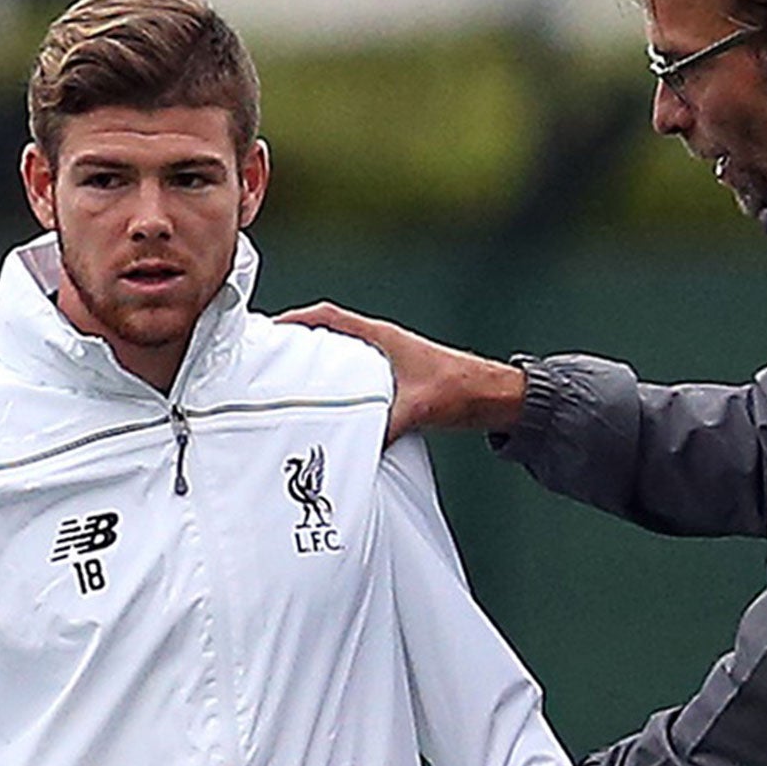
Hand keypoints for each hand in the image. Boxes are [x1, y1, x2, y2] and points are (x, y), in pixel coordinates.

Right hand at [274, 302, 524, 441]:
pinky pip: (359, 375)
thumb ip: (386, 427)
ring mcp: (390, 360)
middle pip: (331, 335)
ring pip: (345, 356)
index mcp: (382, 337)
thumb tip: (356, 448)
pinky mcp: (398, 378)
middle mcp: (383, 344)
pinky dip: (341, 384)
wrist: (494, 396)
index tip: (272, 331)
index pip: (330, 317)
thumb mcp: (418, 408)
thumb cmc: (461, 389)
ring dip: (320, 365)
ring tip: (292, 384)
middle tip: (272, 361)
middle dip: (301, 344)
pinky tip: (332, 406)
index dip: (298, 320)